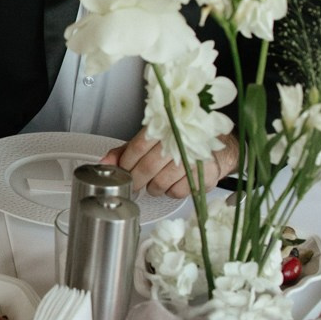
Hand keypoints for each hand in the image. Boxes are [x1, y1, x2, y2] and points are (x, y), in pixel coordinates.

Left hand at [103, 136, 236, 198]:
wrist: (216, 148)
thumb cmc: (179, 144)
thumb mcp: (151, 141)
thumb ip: (125, 151)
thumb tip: (104, 163)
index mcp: (165, 128)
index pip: (138, 146)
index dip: (126, 162)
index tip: (122, 170)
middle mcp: (180, 141)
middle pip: (148, 167)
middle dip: (136, 179)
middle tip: (135, 182)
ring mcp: (193, 159)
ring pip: (160, 182)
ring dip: (152, 187)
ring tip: (155, 181)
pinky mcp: (203, 176)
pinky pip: (176, 192)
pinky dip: (170, 192)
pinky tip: (172, 183)